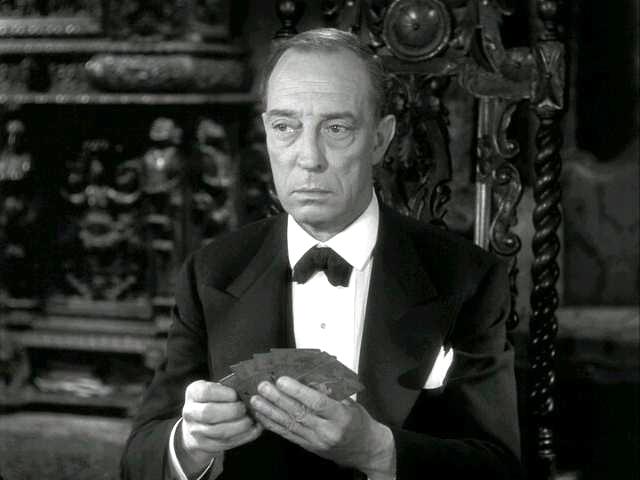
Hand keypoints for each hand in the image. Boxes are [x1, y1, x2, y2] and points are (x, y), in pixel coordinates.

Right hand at [177, 380, 262, 474]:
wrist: (196, 425)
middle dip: (233, 411)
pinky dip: (243, 436)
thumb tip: (249, 389)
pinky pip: (226, 443)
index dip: (224, 394)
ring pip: (219, 431)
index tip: (236, 394)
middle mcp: (190, 412)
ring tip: (251, 420)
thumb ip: (227, 388)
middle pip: (209, 413)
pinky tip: (253, 430)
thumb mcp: (214, 389)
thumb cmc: (211, 401)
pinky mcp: (205, 445)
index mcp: (193, 393)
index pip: (205, 392)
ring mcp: (196, 431)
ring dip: (240, 426)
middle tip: (245, 408)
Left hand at [249, 377, 394, 478]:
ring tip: (256, 400)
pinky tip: (262, 416)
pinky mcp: (308, 446)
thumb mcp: (351, 402)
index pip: (317, 402)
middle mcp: (327, 431)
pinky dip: (273, 425)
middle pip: (299, 413)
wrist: (365, 450)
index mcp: (341, 416)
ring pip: (289, 424)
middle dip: (278, 399)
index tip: (283, 380)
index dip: (298, 391)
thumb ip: (331, 391)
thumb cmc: (359, 421)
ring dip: (270, 411)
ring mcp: (316, 441)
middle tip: (263, 386)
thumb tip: (309, 377)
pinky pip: (287, 435)